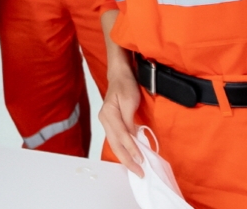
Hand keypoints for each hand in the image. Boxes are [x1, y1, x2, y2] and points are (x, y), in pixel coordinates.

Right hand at [100, 61, 143, 176]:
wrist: (119, 75)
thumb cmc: (125, 84)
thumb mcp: (130, 100)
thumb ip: (130, 120)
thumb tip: (133, 137)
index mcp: (108, 114)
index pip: (121, 136)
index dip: (131, 149)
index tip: (141, 160)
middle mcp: (105, 120)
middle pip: (115, 145)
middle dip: (127, 160)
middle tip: (140, 173)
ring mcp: (106, 122)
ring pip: (115, 145)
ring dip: (125, 158)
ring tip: (136, 169)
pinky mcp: (111, 123)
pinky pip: (116, 140)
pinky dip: (124, 151)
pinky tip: (131, 157)